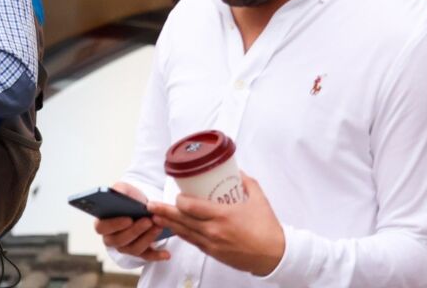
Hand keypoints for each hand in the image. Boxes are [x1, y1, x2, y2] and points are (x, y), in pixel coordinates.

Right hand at [95, 182, 170, 262]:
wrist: (141, 206)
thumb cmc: (129, 198)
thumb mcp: (123, 189)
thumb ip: (119, 190)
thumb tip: (118, 193)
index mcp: (102, 223)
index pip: (101, 228)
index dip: (114, 225)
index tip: (128, 219)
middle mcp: (110, 238)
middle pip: (119, 240)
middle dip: (135, 231)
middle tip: (148, 221)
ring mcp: (124, 247)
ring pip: (133, 249)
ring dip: (147, 239)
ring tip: (158, 227)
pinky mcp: (138, 252)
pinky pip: (146, 257)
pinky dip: (156, 256)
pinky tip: (166, 254)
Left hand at [148, 173, 284, 275]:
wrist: (275, 256)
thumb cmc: (268, 229)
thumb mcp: (258, 199)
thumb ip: (247, 182)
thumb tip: (237, 171)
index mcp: (222, 215)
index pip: (191, 207)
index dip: (179, 201)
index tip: (177, 196)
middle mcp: (214, 230)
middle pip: (182, 220)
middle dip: (164, 212)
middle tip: (150, 206)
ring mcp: (212, 244)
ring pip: (184, 233)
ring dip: (168, 224)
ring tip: (154, 218)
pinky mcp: (214, 253)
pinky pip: (193, 242)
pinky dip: (182, 235)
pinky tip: (174, 230)